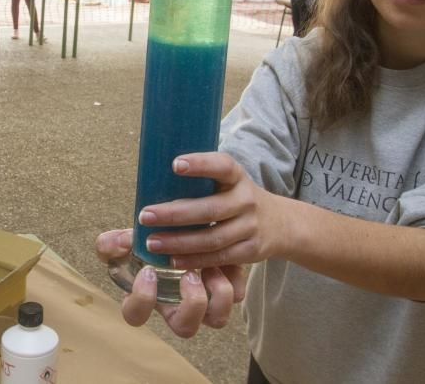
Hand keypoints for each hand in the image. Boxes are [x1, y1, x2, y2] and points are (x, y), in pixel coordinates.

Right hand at [95, 228, 245, 337]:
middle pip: (184, 328)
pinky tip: (224, 256)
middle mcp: (176, 306)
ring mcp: (204, 302)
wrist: (184, 228)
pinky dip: (234, 278)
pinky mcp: (227, 289)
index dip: (141, 299)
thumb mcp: (127, 239)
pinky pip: (236, 296)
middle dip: (190, 305)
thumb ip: (113, 242)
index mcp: (148, 297)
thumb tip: (123, 242)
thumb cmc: (152, 240)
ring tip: (213, 266)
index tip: (148, 270)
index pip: (135, 315)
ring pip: (217, 319)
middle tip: (189, 275)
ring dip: (217, 295)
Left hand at [138, 152, 286, 270]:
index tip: (175, 164)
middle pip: (210, 209)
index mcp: (237, 177)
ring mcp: (250, 227)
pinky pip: (219, 258)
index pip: (222, 166)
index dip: (201, 164)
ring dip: (179, 242)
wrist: (279, 223)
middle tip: (145, 215)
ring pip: (212, 238)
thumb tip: (151, 181)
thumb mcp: (228, 182)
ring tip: (152, 242)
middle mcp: (246, 200)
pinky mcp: (250, 251)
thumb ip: (201, 182)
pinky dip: (193, 260)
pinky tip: (172, 260)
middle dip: (175, 214)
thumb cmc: (236, 198)